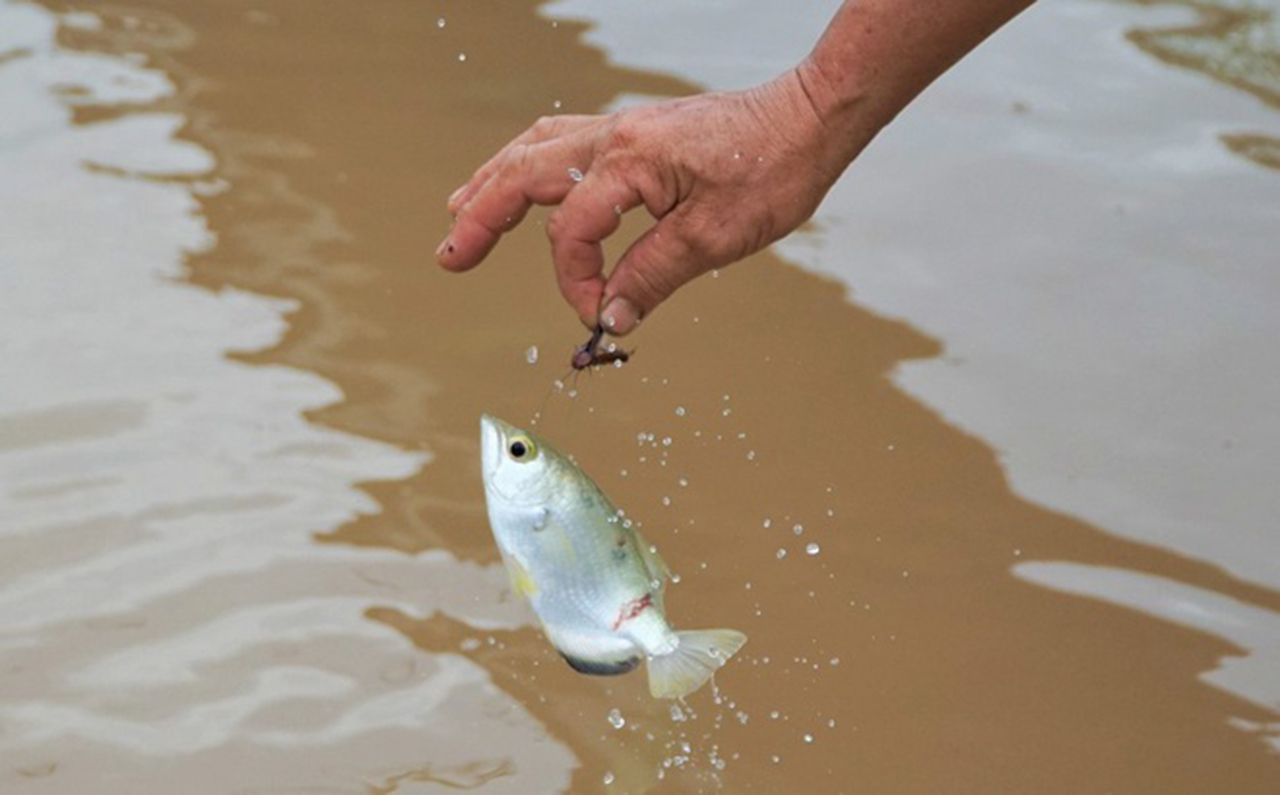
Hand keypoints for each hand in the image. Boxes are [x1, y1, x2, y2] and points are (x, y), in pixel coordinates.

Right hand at [436, 69, 861, 334]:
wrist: (809, 118)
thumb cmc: (772, 172)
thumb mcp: (714, 238)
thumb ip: (652, 276)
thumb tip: (606, 315)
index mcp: (629, 162)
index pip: (572, 231)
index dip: (574, 281)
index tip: (596, 317)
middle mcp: (614, 136)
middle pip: (523, 175)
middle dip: (481, 218)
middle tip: (448, 257)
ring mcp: (621, 128)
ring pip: (534, 150)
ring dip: (493, 183)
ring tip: (460, 213)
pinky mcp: (636, 131)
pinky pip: (560, 139)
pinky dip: (528, 163)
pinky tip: (521, 178)